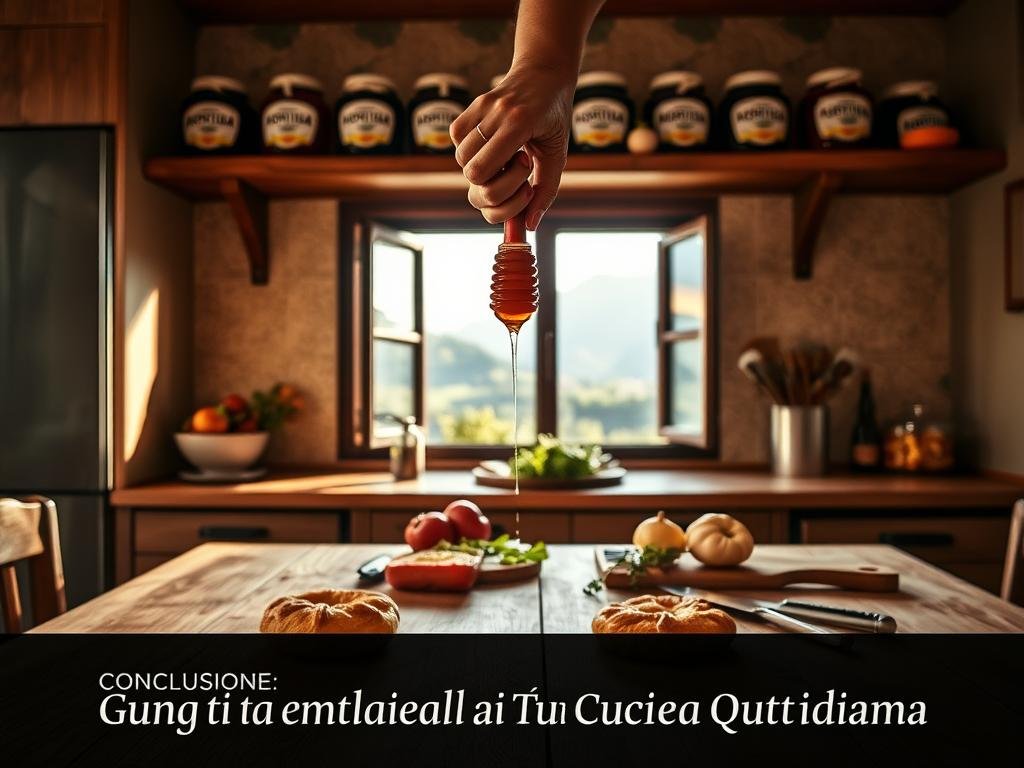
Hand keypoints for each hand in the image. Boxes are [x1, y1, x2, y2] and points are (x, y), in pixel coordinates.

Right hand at [450, 63, 574, 228]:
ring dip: (481, 168)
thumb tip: (529, 226)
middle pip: (469, 171)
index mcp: (519, 123)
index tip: (526, 176)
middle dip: (491, 183)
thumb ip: (545, 192)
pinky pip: (456, 140)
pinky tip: (492, 146)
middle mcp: (496, 112)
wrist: (545, 73)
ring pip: (460, 159)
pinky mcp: (472, 104)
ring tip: (505, 156)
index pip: (481, 172)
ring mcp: (481, 106)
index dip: (500, 188)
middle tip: (515, 169)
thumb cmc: (553, 118)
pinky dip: (470, 151)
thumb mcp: (558, 155)